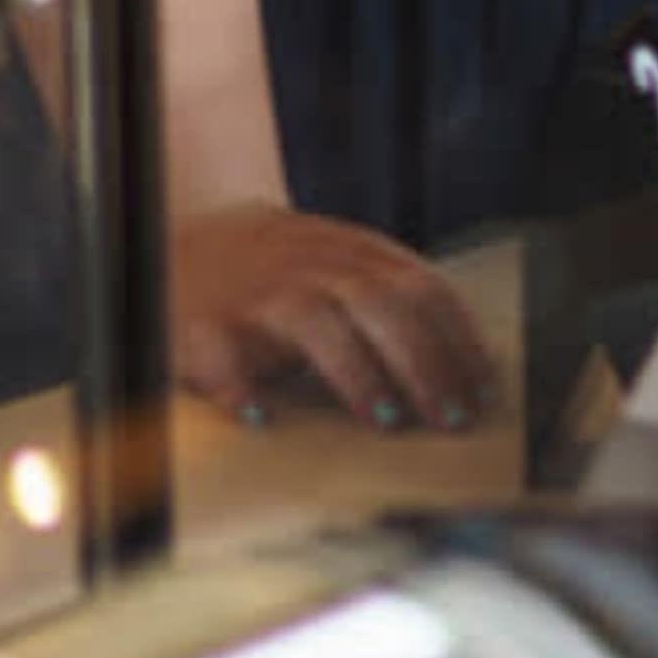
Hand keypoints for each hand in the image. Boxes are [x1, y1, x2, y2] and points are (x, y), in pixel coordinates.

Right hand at [171, 201, 498, 430]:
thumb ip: (390, 300)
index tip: (486, 391)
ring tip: (384, 419)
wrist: (172, 238)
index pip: (421, 286)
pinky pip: (219, 353)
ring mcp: (255, 292)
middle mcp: (309, 266)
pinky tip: (259, 417)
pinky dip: (238, 386)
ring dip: (355, 372)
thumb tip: (467, 369)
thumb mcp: (337, 267)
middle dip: (423, 362)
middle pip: (380, 304)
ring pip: (314, 321)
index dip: (459, 338)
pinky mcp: (201, 323)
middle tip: (450, 418)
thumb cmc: (278, 274)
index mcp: (352, 254)